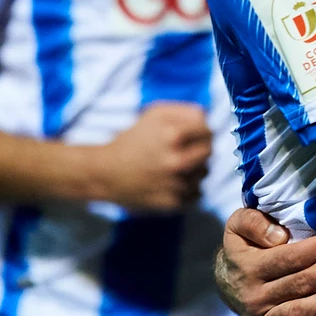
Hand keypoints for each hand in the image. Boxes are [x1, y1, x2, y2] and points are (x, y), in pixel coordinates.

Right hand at [89, 102, 212, 212]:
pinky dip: (187, 187)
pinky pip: (196, 193)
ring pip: (204, 173)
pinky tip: (171, 182)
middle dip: (200, 148)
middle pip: (209, 152)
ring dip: (194, 168)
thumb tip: (209, 118)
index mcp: (173, 135)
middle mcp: (177, 161)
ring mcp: (176, 184)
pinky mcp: (173, 203)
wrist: (106, 173)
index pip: (208, 131)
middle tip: (184, 150)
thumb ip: (186, 111)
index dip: (201, 131)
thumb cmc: (132, 140)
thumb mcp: (155, 114)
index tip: (193, 134)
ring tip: (173, 166)